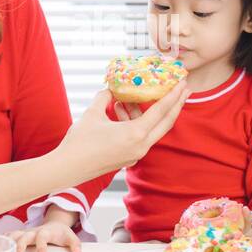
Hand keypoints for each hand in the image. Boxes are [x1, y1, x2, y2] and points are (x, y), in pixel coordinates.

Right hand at [10, 208, 81, 251]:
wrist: (54, 224)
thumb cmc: (60, 233)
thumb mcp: (70, 236)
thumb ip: (74, 243)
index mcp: (45, 232)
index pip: (42, 237)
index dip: (41, 247)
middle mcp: (33, 231)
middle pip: (24, 237)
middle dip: (20, 247)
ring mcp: (25, 233)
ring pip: (13, 235)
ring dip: (7, 243)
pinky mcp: (20, 235)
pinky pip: (8, 236)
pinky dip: (0, 240)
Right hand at [57, 82, 188, 176]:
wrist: (68, 168)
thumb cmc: (79, 142)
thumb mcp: (93, 113)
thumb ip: (105, 97)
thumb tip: (110, 89)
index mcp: (136, 134)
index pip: (161, 111)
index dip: (173, 95)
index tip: (182, 82)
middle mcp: (141, 146)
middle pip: (166, 122)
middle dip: (176, 104)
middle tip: (184, 89)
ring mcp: (136, 154)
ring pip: (152, 130)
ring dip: (150, 113)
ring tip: (137, 97)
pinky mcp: (128, 158)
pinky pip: (141, 136)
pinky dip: (138, 122)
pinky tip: (122, 110)